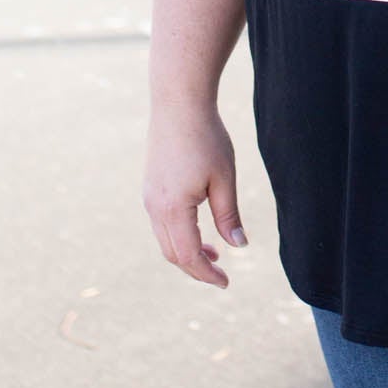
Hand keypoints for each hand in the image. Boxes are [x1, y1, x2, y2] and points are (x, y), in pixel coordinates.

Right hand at [142, 102, 246, 288]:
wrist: (178, 104)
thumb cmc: (206, 138)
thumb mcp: (224, 179)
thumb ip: (229, 216)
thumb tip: (238, 246)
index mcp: (173, 208)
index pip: (188, 255)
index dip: (206, 274)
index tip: (226, 283)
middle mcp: (155, 207)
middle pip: (173, 253)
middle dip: (196, 269)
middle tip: (221, 274)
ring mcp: (149, 198)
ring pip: (165, 240)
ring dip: (187, 252)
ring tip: (213, 253)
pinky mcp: (150, 188)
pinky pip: (161, 224)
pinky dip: (179, 235)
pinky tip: (199, 229)